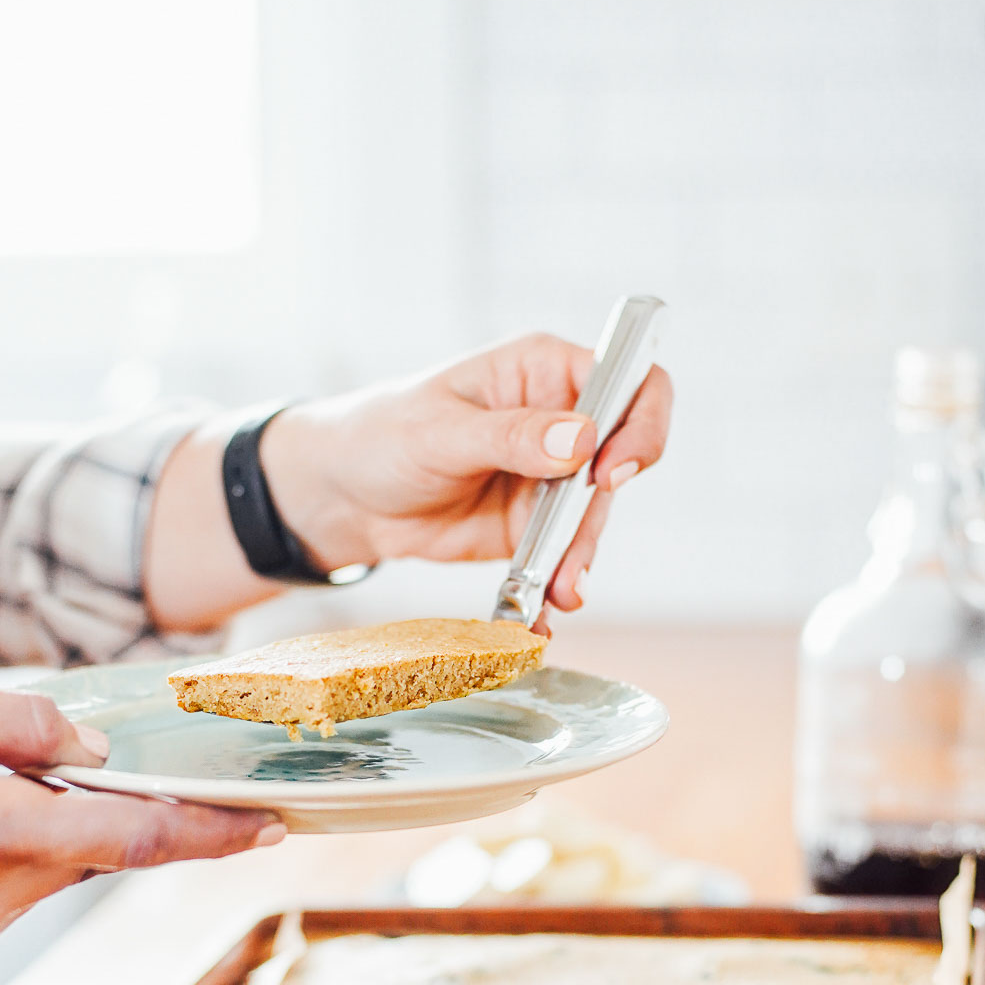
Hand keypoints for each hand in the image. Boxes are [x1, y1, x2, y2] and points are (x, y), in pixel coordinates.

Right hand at [0, 674, 285, 963]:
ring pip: (53, 871)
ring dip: (53, 826)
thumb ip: (18, 722)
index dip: (209, 835)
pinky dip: (15, 848)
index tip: (271, 829)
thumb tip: (95, 752)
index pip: (130, 840)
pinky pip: (13, 888)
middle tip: (92, 764)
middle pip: (93, 853)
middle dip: (110, 809)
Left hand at [261, 332, 672, 614]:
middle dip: (598, 515)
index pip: (629, 380)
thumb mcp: (439, 431)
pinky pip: (562, 557)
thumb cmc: (381, 434)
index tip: (614, 469)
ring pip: (593, 519)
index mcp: (544, 371)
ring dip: (578, 558)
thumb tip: (581, 440)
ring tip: (556, 593)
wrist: (343, 497)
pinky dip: (555, 586)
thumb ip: (511, 435)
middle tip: (572, 557)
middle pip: (618, 461)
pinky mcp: (535, 528)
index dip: (640, 422)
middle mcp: (561, 420)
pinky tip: (541, 613)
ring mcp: (551, 478)